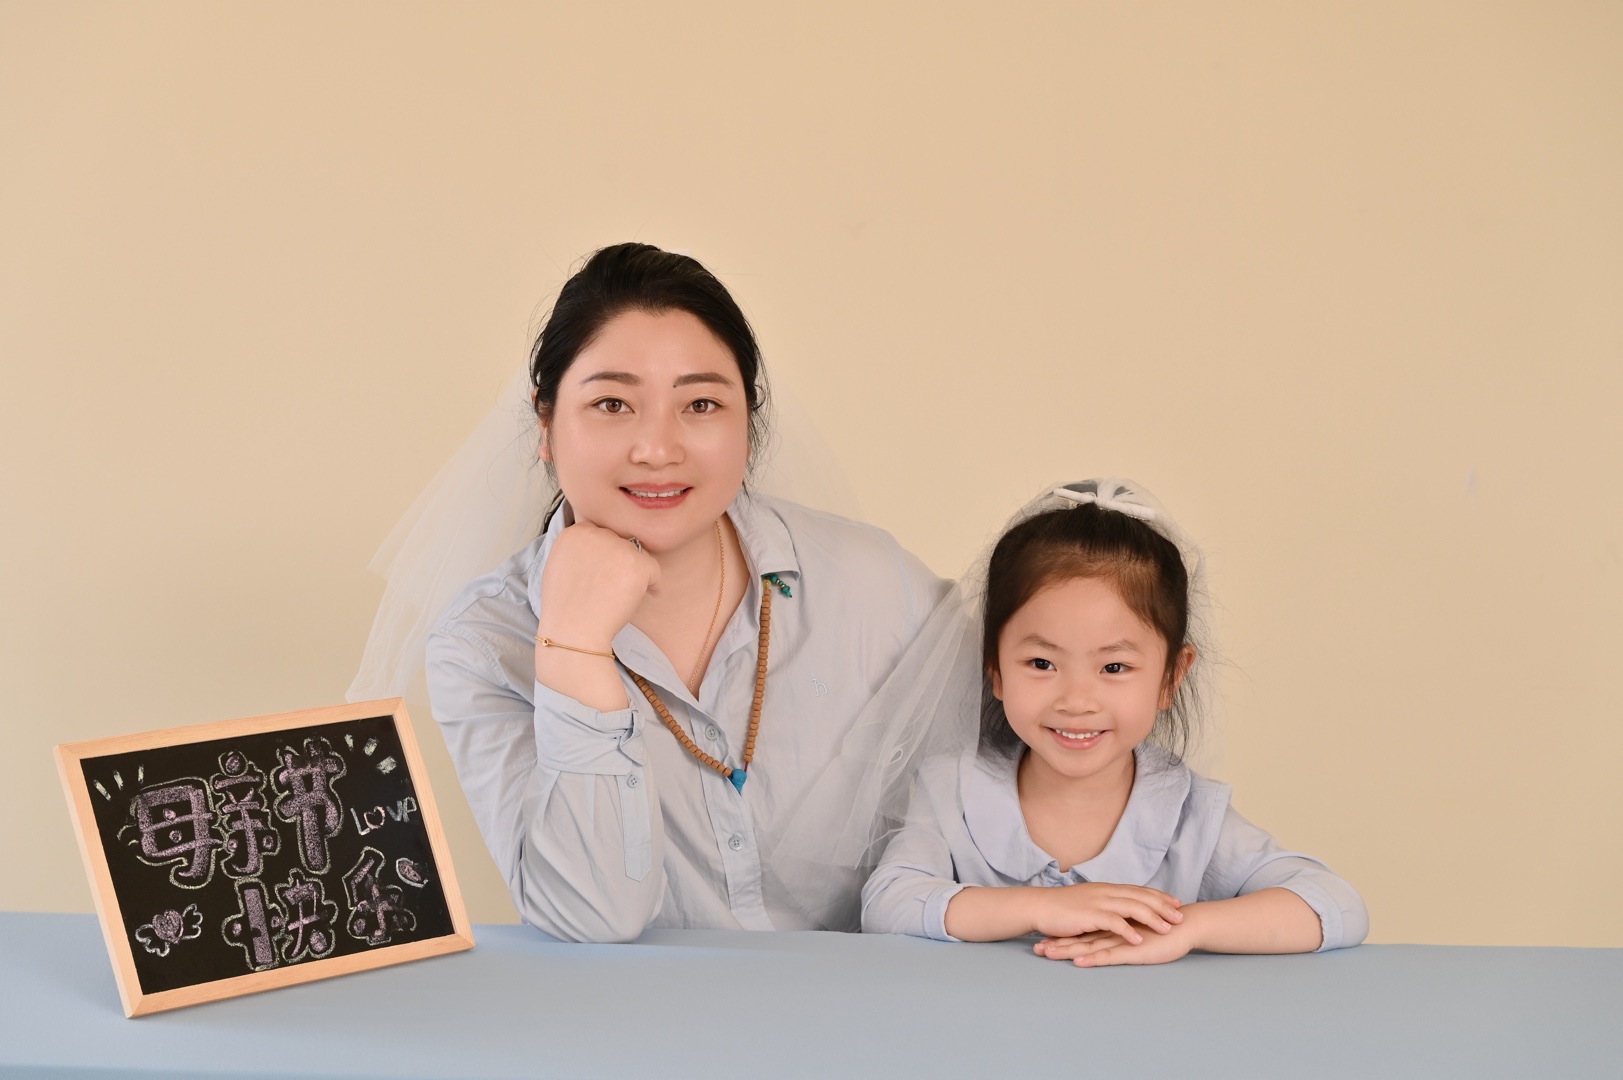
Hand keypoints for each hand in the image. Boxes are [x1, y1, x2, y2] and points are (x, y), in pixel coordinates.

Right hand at [536, 517, 661, 649]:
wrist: (574, 631)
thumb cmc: (566, 607)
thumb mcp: (559, 566)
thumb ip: (578, 550)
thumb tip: (599, 548)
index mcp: (575, 533)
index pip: (600, 534)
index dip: (605, 555)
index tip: (604, 573)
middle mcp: (597, 534)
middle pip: (620, 542)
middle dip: (620, 562)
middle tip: (612, 587)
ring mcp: (618, 547)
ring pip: (637, 555)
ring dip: (635, 573)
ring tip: (621, 595)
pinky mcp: (638, 563)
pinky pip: (654, 570)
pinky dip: (652, 585)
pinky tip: (642, 597)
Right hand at [1026, 882, 1183, 943]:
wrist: (1039, 905)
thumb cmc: (1061, 907)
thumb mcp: (1088, 901)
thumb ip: (1104, 904)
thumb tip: (1119, 910)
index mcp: (1106, 889)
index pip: (1138, 890)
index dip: (1158, 896)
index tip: (1176, 902)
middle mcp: (1105, 892)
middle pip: (1140, 897)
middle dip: (1163, 906)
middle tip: (1181, 915)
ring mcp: (1098, 902)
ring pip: (1132, 907)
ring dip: (1152, 918)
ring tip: (1168, 928)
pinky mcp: (1090, 915)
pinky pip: (1114, 922)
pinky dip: (1128, 930)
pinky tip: (1140, 938)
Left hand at [1035, 919, 1196, 966]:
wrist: (1185, 926)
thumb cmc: (1161, 931)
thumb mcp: (1134, 934)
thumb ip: (1120, 935)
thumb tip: (1105, 941)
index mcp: (1111, 928)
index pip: (1081, 933)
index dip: (1061, 937)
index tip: (1041, 941)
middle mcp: (1112, 933)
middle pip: (1079, 938)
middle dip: (1057, 943)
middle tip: (1035, 949)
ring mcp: (1121, 940)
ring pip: (1089, 946)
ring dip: (1067, 950)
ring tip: (1048, 954)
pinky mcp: (1132, 950)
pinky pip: (1109, 955)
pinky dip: (1093, 959)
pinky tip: (1079, 962)